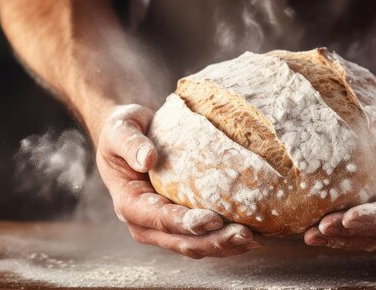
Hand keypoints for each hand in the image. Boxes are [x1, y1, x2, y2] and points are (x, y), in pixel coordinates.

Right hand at [95, 104, 261, 257]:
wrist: (130, 136)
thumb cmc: (123, 131)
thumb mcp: (120, 130)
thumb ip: (130, 144)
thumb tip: (148, 159)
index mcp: (130, 204)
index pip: (159, 219)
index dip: (186, 223)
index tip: (212, 219)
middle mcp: (147, 223)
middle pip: (183, 241)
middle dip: (214, 242)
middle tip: (245, 235)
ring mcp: (166, 227)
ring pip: (197, 245)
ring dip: (226, 245)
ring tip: (255, 238)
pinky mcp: (182, 223)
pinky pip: (206, 236)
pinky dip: (228, 237)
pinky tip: (254, 231)